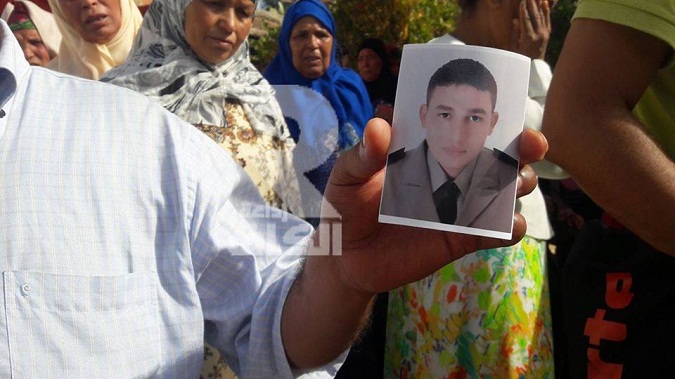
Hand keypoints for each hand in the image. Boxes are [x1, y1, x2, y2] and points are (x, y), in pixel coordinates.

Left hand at [323, 118, 547, 295]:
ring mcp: (459, 206)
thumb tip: (381, 124)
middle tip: (531, 144)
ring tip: (513, 184)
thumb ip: (363, 156)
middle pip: (496, 155)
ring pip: (504, 190)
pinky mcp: (462, 238)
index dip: (486, 115)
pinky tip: (506, 225)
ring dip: (520, 183)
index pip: (461, 126)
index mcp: (426, 151)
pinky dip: (510, 228)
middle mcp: (450, 174)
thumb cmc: (345, 209)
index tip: (504, 107)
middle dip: (523, 147)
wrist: (346, 260)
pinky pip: (496, 232)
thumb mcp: (347, 177)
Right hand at [510, 0, 551, 59]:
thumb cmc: (519, 58)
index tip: (522, 1)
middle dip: (531, 4)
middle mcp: (539, 34)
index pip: (526, 19)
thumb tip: (516, 20)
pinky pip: (547, 19)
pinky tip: (544, 2)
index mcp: (528, 38)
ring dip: (538, 4)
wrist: (533, 67)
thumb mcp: (513, 48)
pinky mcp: (548, 34)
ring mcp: (545, 34)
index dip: (523, 9)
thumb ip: (515, 33)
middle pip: (535, 15)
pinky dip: (546, 10)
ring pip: (542, 15)